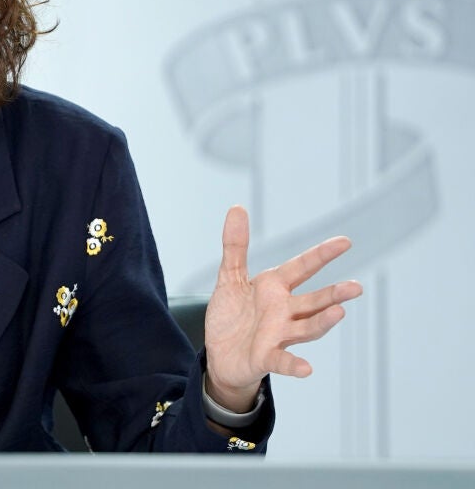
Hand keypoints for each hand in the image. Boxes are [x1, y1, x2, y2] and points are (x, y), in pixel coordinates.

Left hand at [202, 205, 362, 411]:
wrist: (220, 353)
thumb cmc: (232, 314)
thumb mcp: (230, 276)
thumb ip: (235, 245)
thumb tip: (236, 207)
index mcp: (275, 287)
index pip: (302, 267)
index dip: (322, 255)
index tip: (345, 241)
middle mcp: (284, 311)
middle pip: (314, 301)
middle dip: (333, 295)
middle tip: (356, 287)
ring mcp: (278, 335)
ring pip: (306, 328)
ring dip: (322, 322)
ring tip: (339, 312)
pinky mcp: (266, 357)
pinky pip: (282, 361)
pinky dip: (294, 365)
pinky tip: (306, 369)